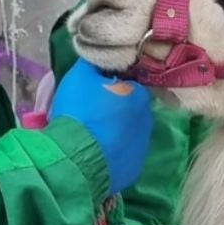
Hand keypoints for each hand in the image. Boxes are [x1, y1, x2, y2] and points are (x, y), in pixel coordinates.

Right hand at [49, 60, 153, 193]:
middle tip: (93, 113)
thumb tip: (99, 55)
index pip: (128, 86)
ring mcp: (143, 146)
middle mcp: (147, 120)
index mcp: (138, 95)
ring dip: (115, 132)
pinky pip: (125, 154)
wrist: (76, 158)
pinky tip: (96, 152)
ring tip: (93, 135)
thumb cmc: (80, 112)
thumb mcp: (79, 76)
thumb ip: (93, 63)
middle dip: (116, 110)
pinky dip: (114, 152)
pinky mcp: (135, 168)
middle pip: (131, 110)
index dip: (111, 88)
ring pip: (129, 133)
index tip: (95, 93)